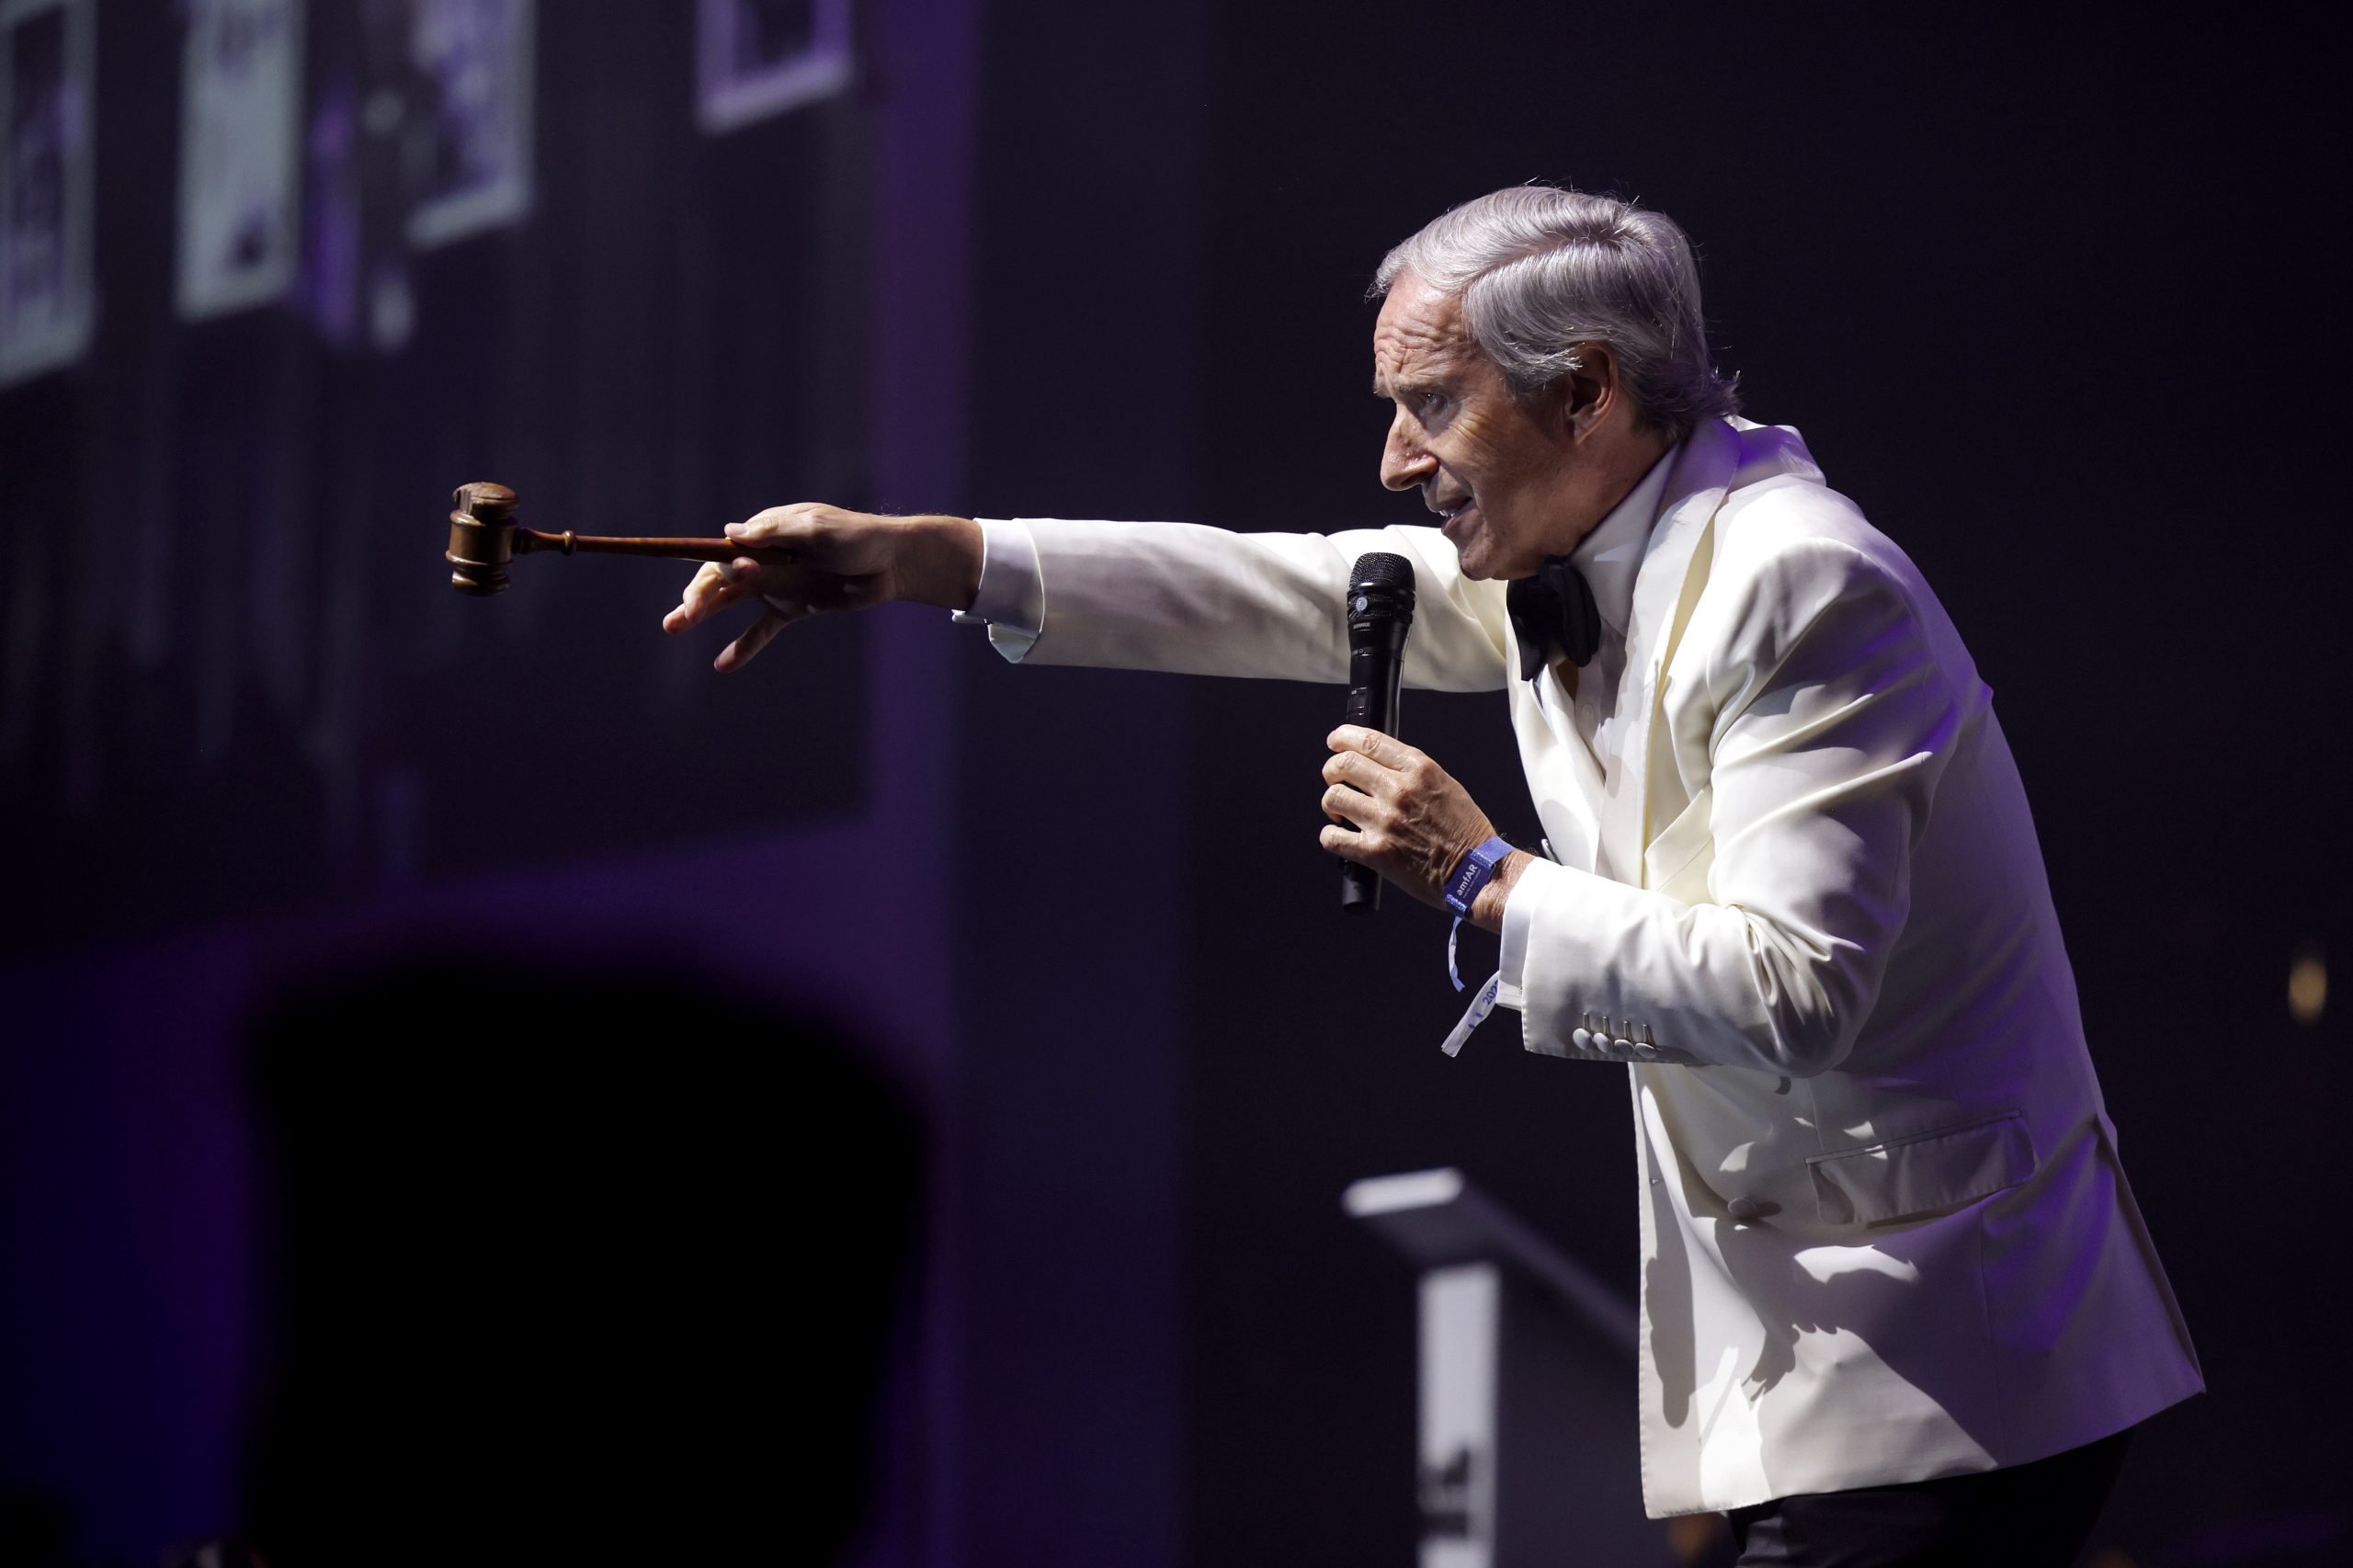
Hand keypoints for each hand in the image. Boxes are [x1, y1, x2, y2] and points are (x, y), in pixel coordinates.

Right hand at [660, 504, 981, 671]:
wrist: (893, 563)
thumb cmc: (857, 538)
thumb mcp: (818, 530)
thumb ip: (776, 533)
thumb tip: (730, 532)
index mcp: (766, 533)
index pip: (724, 553)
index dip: (705, 575)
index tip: (696, 598)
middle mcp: (765, 558)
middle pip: (721, 579)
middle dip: (697, 598)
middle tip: (679, 620)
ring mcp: (778, 584)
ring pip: (732, 602)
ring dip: (702, 615)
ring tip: (673, 628)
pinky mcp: (794, 608)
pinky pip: (762, 629)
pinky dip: (742, 646)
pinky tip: (721, 665)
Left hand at [1318, 726, 1527, 929]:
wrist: (1476, 871)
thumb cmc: (1465, 830)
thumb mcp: (1445, 784)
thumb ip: (1411, 771)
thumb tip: (1378, 764)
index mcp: (1418, 768)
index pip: (1368, 741)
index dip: (1343, 737)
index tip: (1335, 742)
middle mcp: (1398, 790)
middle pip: (1343, 764)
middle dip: (1332, 770)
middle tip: (1335, 780)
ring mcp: (1385, 821)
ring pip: (1333, 798)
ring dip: (1332, 803)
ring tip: (1341, 812)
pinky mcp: (1376, 852)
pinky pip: (1331, 838)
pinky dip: (1330, 836)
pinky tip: (1341, 836)